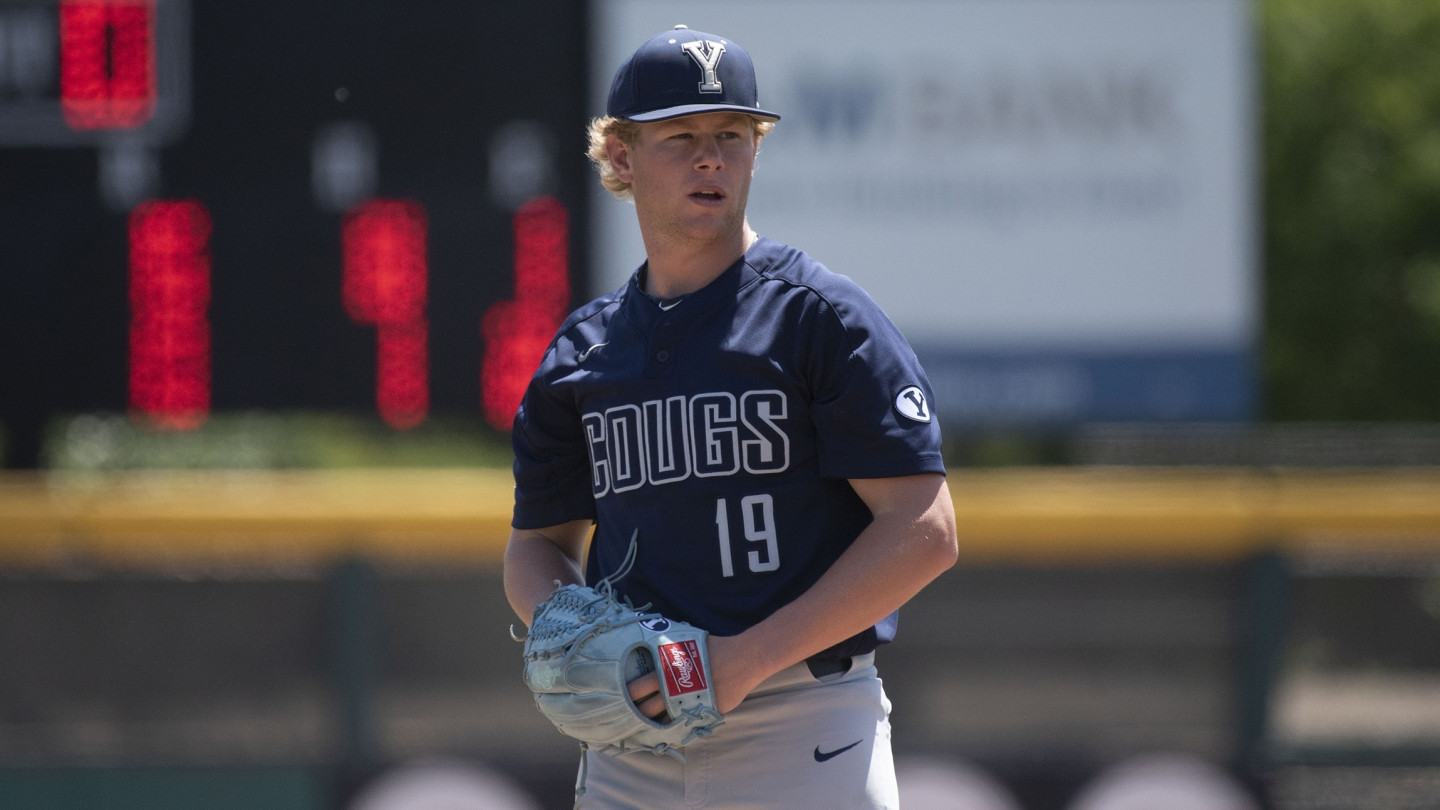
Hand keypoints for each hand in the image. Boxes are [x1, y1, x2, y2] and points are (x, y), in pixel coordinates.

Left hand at [625, 633, 777, 718]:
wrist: (742, 660)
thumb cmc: (713, 647)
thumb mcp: (685, 640)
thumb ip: (666, 646)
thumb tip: (649, 640)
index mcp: (666, 671)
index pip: (637, 688)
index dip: (627, 696)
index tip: (619, 699)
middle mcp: (673, 691)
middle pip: (646, 709)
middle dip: (634, 715)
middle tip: (627, 718)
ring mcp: (687, 705)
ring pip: (662, 722)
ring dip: (652, 725)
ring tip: (643, 728)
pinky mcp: (701, 715)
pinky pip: (683, 726)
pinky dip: (674, 729)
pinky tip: (667, 731)